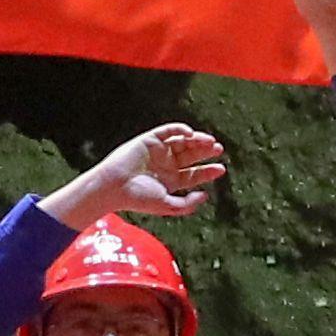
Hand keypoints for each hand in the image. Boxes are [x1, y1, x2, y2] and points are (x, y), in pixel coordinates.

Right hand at [64, 120, 230, 229]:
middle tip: (219, 149)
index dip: (208, 171)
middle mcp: (166, 164)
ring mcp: (158, 151)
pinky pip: (168, 130)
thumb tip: (205, 196)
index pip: (193, 174)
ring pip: (183, 142)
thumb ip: (187, 204)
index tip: (221, 169)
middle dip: (205, 152)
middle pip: (191, 155)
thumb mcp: (167, 206)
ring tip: (210, 141)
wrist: (114, 187)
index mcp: (170, 180)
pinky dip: (180, 129)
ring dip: (197, 139)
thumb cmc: (138, 198)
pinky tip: (190, 134)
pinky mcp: (149, 139)